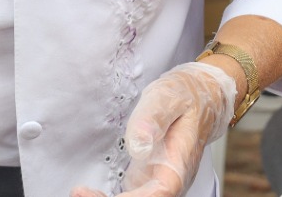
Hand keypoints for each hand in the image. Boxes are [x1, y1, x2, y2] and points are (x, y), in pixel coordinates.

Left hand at [71, 62, 236, 196]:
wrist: (201, 96)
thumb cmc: (186, 96)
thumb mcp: (169, 97)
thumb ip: (154, 118)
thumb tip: (138, 143)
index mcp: (179, 163)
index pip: (158, 193)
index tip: (99, 194)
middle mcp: (170, 177)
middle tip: (81, 193)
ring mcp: (159, 178)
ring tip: (81, 193)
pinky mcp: (149, 175)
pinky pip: (132, 194)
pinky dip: (110, 195)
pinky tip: (89, 191)